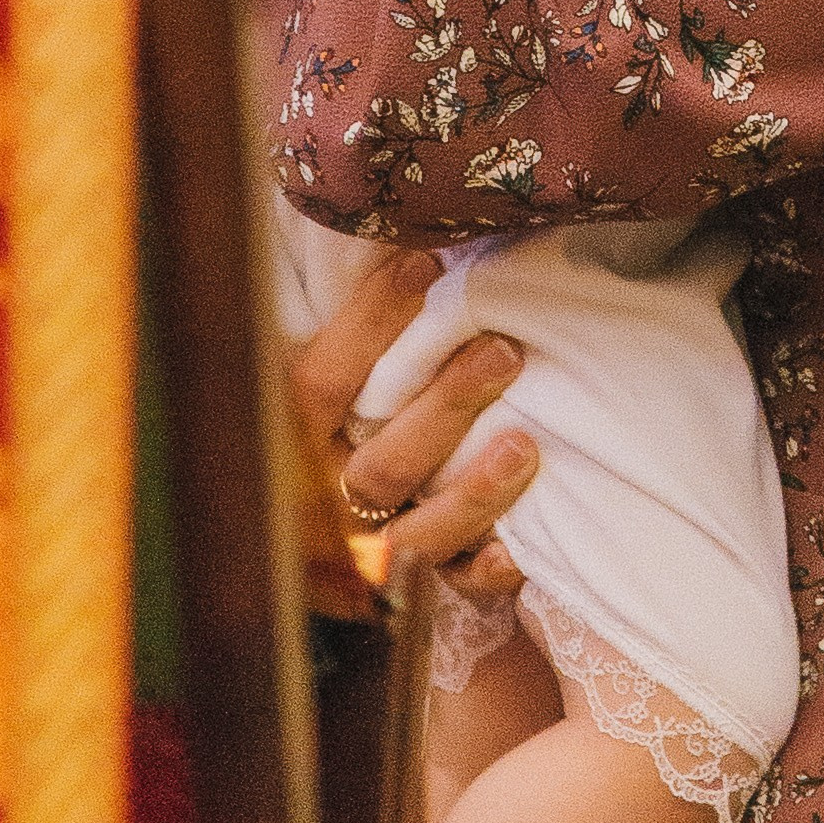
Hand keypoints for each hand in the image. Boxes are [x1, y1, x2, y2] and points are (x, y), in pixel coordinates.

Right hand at [289, 244, 539, 591]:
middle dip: (444, 408)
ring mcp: (375, 547)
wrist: (346, 518)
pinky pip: (452, 590)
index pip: (317, 385)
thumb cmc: (363, 404)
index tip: (424, 264)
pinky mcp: (423, 588)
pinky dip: (485, 571)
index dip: (366, 325)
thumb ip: (360, 322)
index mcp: (297, 438)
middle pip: (376, 466)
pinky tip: (520, 550)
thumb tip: (411, 232)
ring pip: (415, 535)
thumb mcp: (344, 364)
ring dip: (472, 493)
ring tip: (526, 445)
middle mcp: (330, 498)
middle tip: (504, 352)